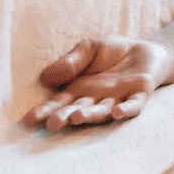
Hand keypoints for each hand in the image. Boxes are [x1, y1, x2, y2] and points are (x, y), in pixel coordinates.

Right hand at [23, 36, 173, 130]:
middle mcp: (97, 99)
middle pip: (78, 109)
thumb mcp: (87, 49)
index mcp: (80, 89)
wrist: (144, 48)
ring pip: (102, 111)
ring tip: (77, 117)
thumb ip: (71, 62)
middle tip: (52, 124)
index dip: (46, 111)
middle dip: (65, 117)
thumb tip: (45, 77)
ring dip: (90, 115)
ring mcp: (118, 98)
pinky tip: (117, 113)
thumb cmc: (112, 52)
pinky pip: (133, 105)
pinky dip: (125, 110)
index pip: (60, 102)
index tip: (29, 120)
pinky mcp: (139, 94)